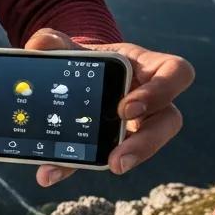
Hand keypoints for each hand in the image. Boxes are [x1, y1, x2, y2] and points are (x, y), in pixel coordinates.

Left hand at [22, 27, 194, 187]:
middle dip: (146, 143)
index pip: (176, 73)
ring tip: (99, 169)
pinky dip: (73, 165)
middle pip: (168, 121)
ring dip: (122, 160)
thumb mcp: (74, 47)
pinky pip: (101, 157)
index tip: (126, 108)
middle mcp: (151, 99)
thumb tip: (37, 45)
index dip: (161, 91)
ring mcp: (137, 125)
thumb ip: (55, 43)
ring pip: (145, 146)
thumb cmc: (88, 59)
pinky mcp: (115, 144)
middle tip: (116, 158)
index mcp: (148, 67)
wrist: (77, 76)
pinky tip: (49, 172)